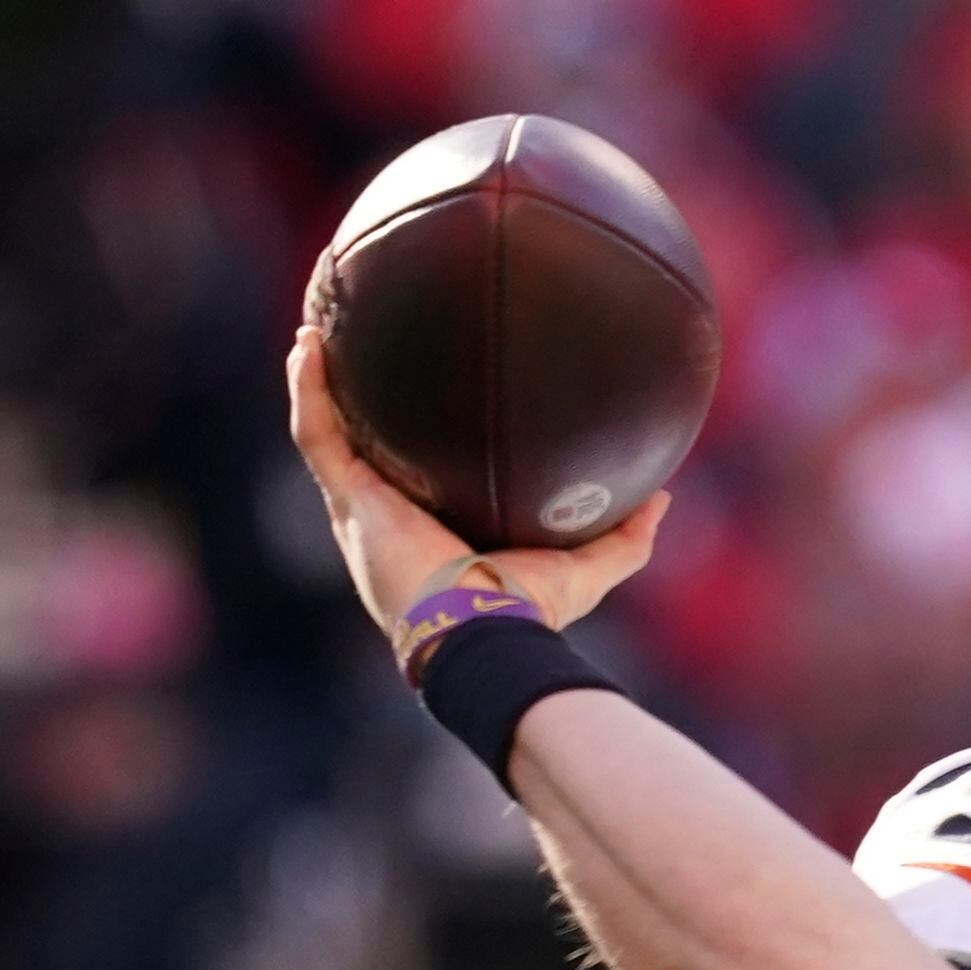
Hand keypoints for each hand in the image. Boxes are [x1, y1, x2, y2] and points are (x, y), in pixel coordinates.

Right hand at [284, 323, 671, 638]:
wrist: (484, 634)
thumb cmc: (526, 615)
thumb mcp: (587, 569)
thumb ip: (625, 537)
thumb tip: (663, 497)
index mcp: (428, 536)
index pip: (411, 481)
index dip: (405, 445)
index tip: (418, 401)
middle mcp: (387, 523)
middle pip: (358, 453)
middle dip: (350, 407)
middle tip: (353, 354)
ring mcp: (362, 512)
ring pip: (326, 435)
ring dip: (315, 384)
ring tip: (313, 333)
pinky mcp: (350, 501)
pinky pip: (316, 434)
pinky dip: (307, 389)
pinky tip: (308, 346)